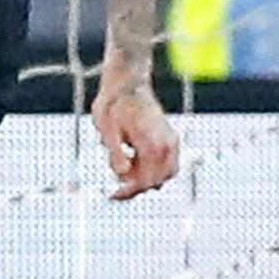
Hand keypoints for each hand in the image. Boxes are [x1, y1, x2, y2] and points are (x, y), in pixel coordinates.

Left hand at [91, 72, 179, 199]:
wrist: (128, 83)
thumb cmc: (113, 104)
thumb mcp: (107, 128)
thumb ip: (115, 151)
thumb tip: (122, 173)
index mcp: (152, 143)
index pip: (146, 180)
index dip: (128, 191)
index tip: (112, 195)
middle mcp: (167, 144)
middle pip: (156, 181)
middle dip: (135, 186)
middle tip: (113, 185)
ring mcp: (171, 142)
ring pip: (164, 175)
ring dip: (144, 178)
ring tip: (122, 164)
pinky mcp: (170, 139)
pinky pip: (166, 165)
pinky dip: (151, 170)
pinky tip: (132, 160)